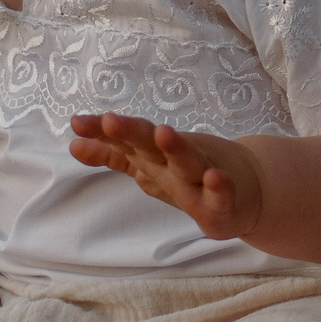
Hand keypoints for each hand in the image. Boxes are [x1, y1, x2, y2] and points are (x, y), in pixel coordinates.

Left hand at [68, 112, 262, 240]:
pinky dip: (219, 184)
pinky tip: (213, 177)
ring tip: (163, 133)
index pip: (124, 139)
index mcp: (155, 154)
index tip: (76, 123)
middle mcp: (176, 161)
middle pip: (151, 144)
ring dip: (176, 148)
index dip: (101, 132)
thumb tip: (72, 143)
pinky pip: (222, 193)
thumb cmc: (190, 172)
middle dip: (132, 131)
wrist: (248, 187)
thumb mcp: (148, 164)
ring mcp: (202, 177)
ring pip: (187, 161)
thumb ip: (112, 154)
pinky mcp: (223, 202)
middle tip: (110, 120)